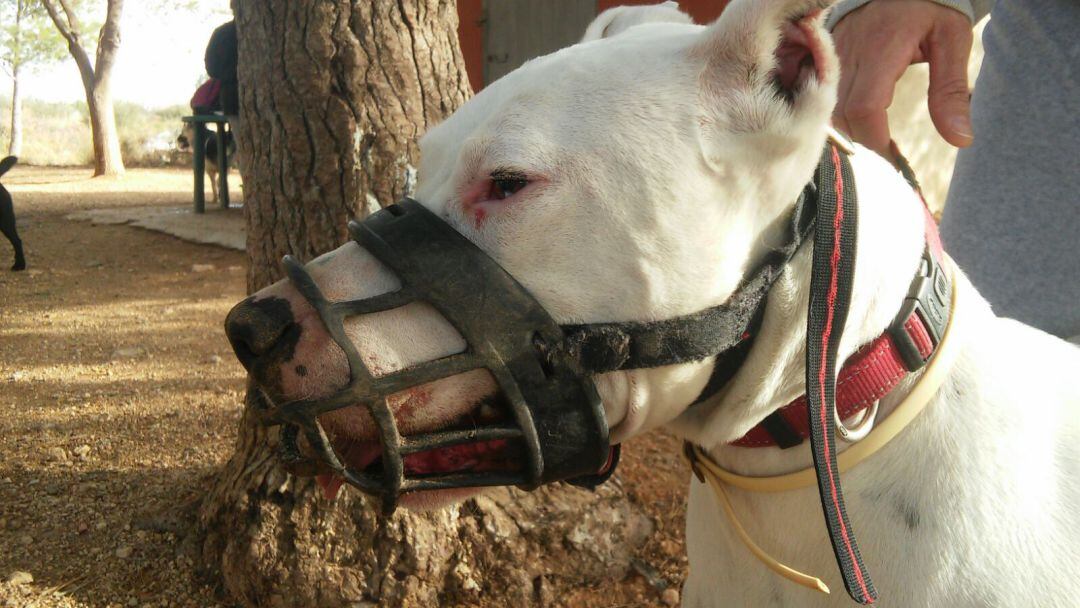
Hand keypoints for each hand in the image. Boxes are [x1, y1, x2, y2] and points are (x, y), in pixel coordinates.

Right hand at [832, 0, 973, 156]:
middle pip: (844, 116)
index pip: (866, 108)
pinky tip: (858, 122)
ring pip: (830, 111)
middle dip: (865, 142)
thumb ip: (951, 91)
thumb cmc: (929, 6)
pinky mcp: (824, 59)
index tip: (894, 158)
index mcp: (882, 50)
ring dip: (852, 131)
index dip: (876, 140)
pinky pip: (824, 98)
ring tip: (876, 140)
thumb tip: (960, 139)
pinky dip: (840, 117)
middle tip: (888, 157)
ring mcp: (832, 57)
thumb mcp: (952, 41)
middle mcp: (849, 55)